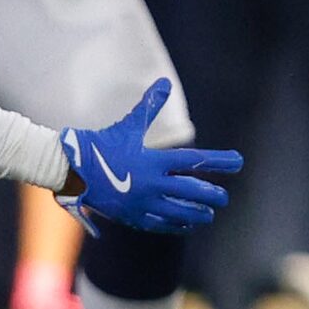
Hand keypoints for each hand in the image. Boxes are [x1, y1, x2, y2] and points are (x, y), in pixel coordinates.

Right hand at [58, 79, 242, 234]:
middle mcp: (150, 183)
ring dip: (197, 214)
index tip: (238, 161)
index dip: (219, 160)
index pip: (194, 160)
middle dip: (212, 195)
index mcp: (153, 160)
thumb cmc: (102, 143)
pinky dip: (176, 225)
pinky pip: (159, 224)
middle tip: (224, 197)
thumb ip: (150, 106)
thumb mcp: (128, 125)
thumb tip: (164, 82)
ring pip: (178, 212)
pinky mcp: (131, 216)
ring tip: (210, 215)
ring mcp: (141, 202)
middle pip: (192, 191)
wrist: (70, 168)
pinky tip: (187, 225)